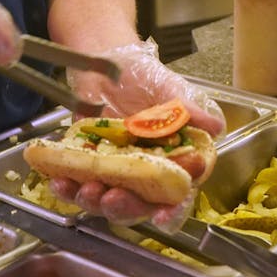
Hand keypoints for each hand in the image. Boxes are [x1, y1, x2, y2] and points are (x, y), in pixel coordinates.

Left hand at [50, 38, 224, 225]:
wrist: (103, 60)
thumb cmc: (142, 74)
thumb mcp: (168, 87)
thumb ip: (188, 108)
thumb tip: (215, 126)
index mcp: (171, 158)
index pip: (176, 191)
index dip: (171, 209)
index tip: (161, 216)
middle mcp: (144, 171)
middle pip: (139, 204)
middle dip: (125, 207)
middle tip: (113, 198)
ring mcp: (114, 170)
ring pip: (107, 200)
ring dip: (95, 201)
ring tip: (85, 189)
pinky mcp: (86, 164)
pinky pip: (77, 184)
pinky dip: (68, 188)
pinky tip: (61, 181)